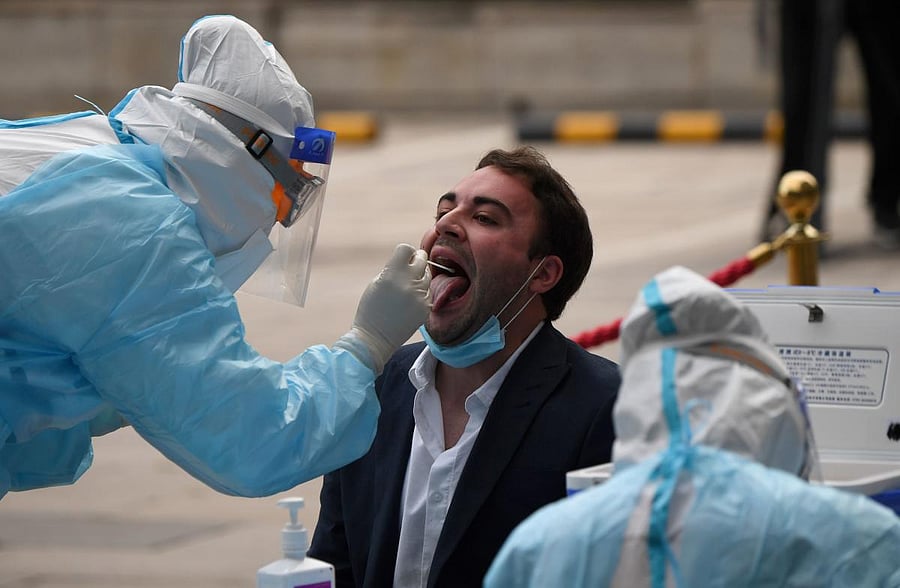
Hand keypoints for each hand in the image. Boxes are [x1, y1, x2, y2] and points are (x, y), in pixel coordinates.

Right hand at [334, 243, 430, 373]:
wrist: (374, 339)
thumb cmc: (372, 309)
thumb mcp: (376, 283)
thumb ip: (394, 269)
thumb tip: (411, 260)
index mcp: (391, 274)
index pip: (407, 248)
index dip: (405, 253)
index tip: (403, 258)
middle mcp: (408, 283)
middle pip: (422, 258)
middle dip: (416, 260)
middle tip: (409, 268)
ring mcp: (419, 296)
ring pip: (427, 275)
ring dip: (419, 278)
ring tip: (405, 290)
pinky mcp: (426, 307)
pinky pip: (428, 292)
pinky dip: (421, 294)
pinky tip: (409, 303)